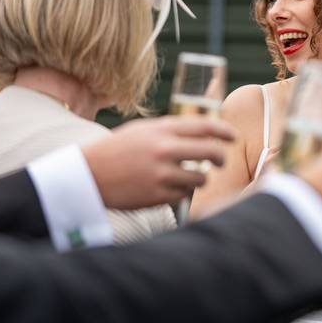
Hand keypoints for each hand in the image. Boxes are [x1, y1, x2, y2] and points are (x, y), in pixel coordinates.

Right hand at [81, 115, 235, 209]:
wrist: (88, 174)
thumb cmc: (117, 149)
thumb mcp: (143, 130)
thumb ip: (171, 129)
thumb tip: (202, 131)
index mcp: (162, 130)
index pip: (205, 126)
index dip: (224, 131)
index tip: (233, 136)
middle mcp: (165, 150)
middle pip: (211, 152)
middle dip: (221, 157)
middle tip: (221, 160)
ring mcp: (162, 174)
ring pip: (201, 178)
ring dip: (201, 178)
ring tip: (191, 176)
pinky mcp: (157, 196)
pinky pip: (184, 195)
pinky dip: (182, 192)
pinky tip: (170, 187)